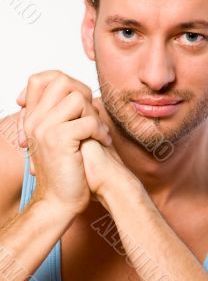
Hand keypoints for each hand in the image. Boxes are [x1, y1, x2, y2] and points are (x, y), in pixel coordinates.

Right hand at [16, 70, 112, 216]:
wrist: (60, 202)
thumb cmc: (67, 171)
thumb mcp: (61, 138)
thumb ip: (64, 116)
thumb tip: (81, 94)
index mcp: (33, 118)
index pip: (39, 79)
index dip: (61, 79)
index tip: (79, 99)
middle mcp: (35, 120)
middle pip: (60, 81)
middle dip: (83, 94)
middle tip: (91, 115)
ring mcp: (44, 128)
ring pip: (76, 99)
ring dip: (93, 114)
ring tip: (97, 132)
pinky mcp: (59, 139)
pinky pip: (87, 120)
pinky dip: (100, 130)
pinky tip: (102, 141)